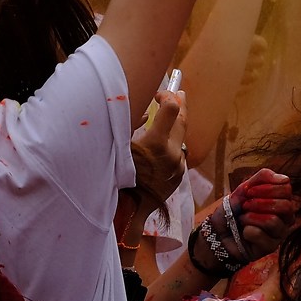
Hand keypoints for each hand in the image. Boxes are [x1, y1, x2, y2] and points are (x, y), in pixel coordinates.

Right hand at [130, 85, 185, 202]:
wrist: (130, 208)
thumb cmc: (117, 174)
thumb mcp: (121, 144)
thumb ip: (136, 126)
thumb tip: (148, 115)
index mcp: (156, 142)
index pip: (172, 109)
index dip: (167, 97)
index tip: (158, 94)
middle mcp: (172, 152)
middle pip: (182, 121)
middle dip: (181, 104)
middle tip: (179, 91)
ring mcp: (179, 165)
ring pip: (180, 139)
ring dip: (175, 127)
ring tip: (170, 116)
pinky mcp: (180, 175)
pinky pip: (177, 154)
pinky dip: (171, 145)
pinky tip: (161, 145)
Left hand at [224, 168, 297, 257]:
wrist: (218, 231)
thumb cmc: (233, 210)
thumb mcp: (243, 190)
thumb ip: (261, 179)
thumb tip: (283, 178)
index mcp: (280, 200)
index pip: (286, 188)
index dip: (267, 187)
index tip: (249, 191)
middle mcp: (285, 217)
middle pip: (286, 206)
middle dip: (260, 203)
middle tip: (245, 205)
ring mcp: (280, 233)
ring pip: (273, 220)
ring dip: (251, 217)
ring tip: (242, 218)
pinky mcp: (271, 247)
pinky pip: (260, 235)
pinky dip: (246, 230)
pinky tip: (244, 232)